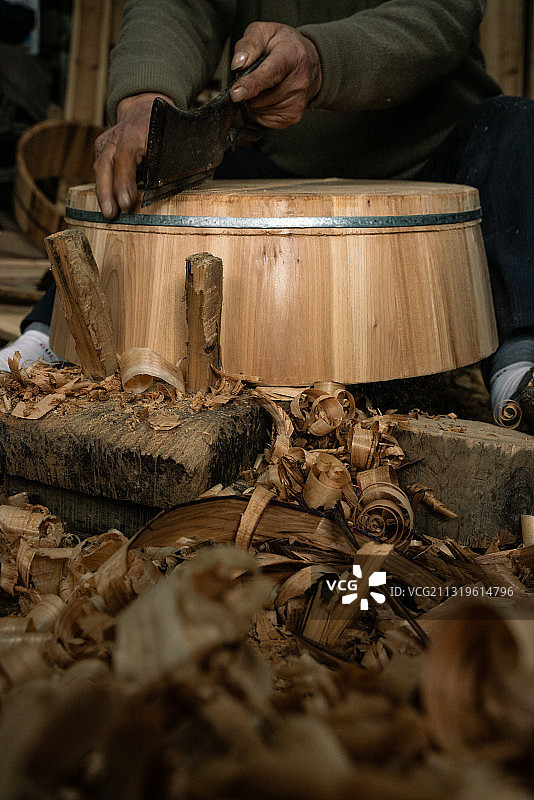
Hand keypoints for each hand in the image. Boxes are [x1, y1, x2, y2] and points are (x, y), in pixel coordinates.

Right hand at [94, 92, 174, 218]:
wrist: (143, 108)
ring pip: (100, 167)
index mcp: (137, 131)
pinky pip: (101, 168)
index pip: (126, 155)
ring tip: (108, 213)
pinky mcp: (102, 147)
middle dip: (107, 191)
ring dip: (103, 193)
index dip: (124, 180)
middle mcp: (118, 135)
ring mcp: (107, 141)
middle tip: (111, 214)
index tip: (126, 202)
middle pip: (106, 163)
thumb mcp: (172, 138)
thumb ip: (169, 159)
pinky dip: (104, 187)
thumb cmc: (162, 127)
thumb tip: (175, 184)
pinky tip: (108, 204)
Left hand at [230, 22, 321, 128]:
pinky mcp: (293, 117)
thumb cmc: (284, 46)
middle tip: (256, 74)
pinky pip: (263, 119)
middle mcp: (299, 82)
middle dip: (248, 88)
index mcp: (292, 56)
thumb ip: (249, 44)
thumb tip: (238, 64)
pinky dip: (260, 109)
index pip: (270, 74)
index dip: (252, 85)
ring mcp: (297, 102)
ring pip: (258, 109)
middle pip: (258, 97)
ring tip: (265, 84)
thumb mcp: (265, 32)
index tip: (236, 94)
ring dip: (253, 99)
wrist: (309, 62)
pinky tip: (269, 96)